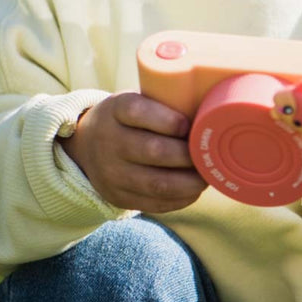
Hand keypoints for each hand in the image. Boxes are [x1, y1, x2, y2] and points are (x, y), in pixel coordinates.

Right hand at [59, 92, 206, 212]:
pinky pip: (153, 203)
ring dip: (189, 182)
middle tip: (209, 153)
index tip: (189, 124)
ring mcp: (111, 172)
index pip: (138, 111)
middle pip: (153, 150)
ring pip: (156, 183)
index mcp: (116, 109)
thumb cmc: (130, 117)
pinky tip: (194, 190)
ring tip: (207, 175)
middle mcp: (110, 141)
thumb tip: (214, 106)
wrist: (87, 143)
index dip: (169, 120)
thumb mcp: (137, 98)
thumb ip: (166, 100)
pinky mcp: (118, 196)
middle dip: (187, 154)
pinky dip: (179, 199)